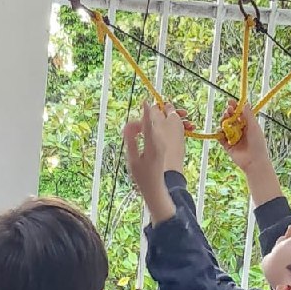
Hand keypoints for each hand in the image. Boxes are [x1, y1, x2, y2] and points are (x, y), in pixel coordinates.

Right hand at [124, 102, 191, 223]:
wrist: (155, 188)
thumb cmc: (142, 177)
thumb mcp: (132, 160)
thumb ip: (130, 142)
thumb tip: (128, 128)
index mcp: (152, 145)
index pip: (149, 124)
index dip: (146, 112)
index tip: (145, 101)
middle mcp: (159, 143)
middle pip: (151, 124)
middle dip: (141, 121)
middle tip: (129, 129)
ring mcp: (163, 145)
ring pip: (154, 128)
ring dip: (145, 126)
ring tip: (135, 134)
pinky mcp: (163, 147)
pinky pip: (157, 133)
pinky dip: (149, 132)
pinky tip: (141, 137)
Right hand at [219, 100, 281, 206]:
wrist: (254, 161)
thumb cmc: (257, 143)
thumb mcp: (254, 126)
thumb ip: (248, 115)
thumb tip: (244, 103)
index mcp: (248, 125)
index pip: (240, 114)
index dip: (235, 107)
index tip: (230, 102)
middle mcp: (240, 131)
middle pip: (231, 119)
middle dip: (228, 114)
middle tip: (227, 111)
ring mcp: (233, 138)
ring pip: (225, 127)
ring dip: (223, 122)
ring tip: (224, 121)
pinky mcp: (228, 146)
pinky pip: (221, 138)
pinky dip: (219, 134)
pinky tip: (220, 131)